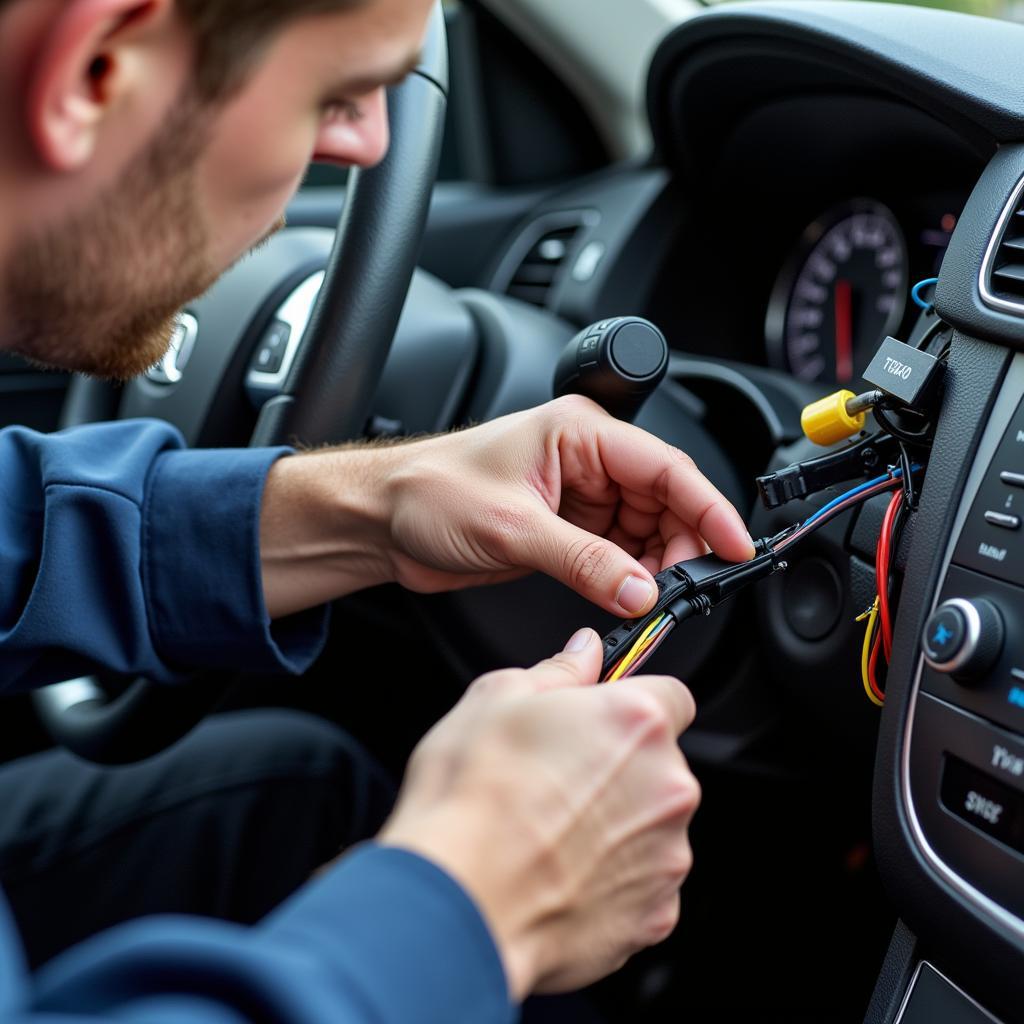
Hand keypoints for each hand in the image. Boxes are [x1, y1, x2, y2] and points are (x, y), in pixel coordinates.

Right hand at [377, 627, 699, 999]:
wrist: (458, 905)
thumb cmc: (469, 802)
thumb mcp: (496, 699)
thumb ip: (559, 670)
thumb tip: (584, 652)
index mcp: (637, 722)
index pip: (671, 695)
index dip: (634, 704)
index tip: (604, 717)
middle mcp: (668, 786)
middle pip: (659, 764)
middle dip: (619, 767)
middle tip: (556, 777)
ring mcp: (667, 855)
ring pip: (650, 824)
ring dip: (616, 823)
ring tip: (549, 832)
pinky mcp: (655, 915)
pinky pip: (641, 883)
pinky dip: (611, 880)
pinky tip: (558, 875)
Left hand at [384, 395, 753, 616]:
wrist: (382, 520)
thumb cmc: (430, 492)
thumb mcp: (512, 528)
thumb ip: (583, 562)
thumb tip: (640, 589)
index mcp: (580, 433)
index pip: (665, 467)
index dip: (707, 508)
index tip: (733, 546)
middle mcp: (586, 461)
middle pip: (664, 501)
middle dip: (681, 545)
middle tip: (685, 588)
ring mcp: (578, 498)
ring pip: (646, 532)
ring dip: (656, 567)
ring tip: (657, 599)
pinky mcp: (566, 532)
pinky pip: (617, 556)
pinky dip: (629, 578)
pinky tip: (631, 596)